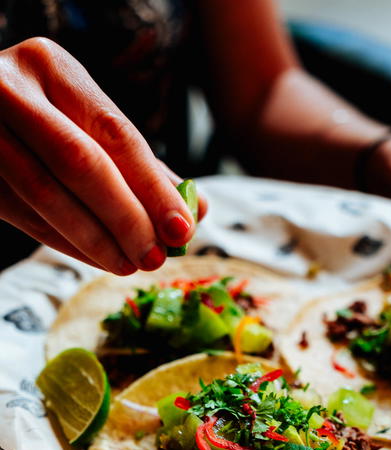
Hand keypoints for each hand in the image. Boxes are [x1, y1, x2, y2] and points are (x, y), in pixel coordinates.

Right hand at [0, 37, 206, 273]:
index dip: (152, 186)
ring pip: (45, 195)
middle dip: (125, 218)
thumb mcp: (88, 122)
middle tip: (155, 257)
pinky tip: (98, 259)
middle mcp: (10, 90)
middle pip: (79, 162)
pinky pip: (25, 217)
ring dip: (95, 240)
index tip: (182, 228)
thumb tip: (196, 210)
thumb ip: (140, 165)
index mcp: (50, 67)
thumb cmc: (45, 118)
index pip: (114, 132)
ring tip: (130, 265)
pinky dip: (67, 244)